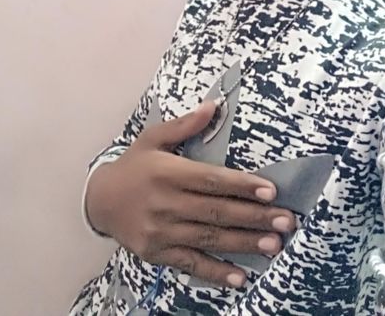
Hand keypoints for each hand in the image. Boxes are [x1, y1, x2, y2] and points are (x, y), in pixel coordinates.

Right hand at [85, 101, 295, 287]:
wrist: (99, 201)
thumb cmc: (134, 165)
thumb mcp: (153, 138)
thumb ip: (184, 125)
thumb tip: (213, 106)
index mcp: (167, 173)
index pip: (211, 180)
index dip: (241, 186)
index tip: (270, 190)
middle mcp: (165, 204)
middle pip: (216, 212)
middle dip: (254, 217)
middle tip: (286, 221)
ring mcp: (161, 232)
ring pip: (209, 239)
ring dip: (244, 244)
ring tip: (274, 245)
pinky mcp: (157, 254)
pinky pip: (191, 264)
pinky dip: (217, 272)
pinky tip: (241, 277)